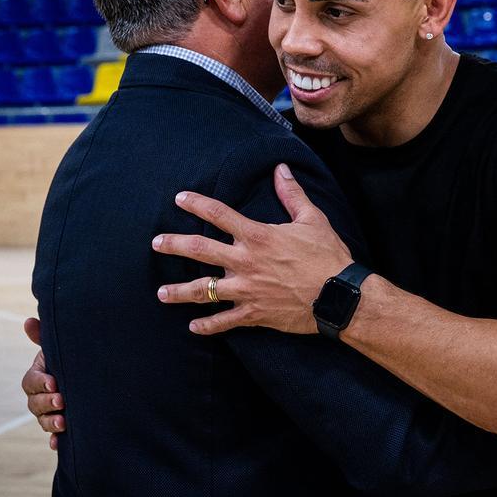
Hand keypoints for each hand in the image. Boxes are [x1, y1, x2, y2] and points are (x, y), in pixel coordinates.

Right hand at [22, 317, 64, 449]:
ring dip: (50, 423)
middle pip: (34, 404)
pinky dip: (55, 442)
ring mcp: (51, 412)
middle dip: (46, 403)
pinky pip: (54, 437)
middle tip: (61, 400)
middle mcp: (41, 396)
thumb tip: (28, 321)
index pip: (30, 382)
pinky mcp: (63, 426)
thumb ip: (45, 336)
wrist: (96, 377)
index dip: (39, 382)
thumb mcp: (62, 347)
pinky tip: (58, 444)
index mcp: (39, 376)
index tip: (54, 382)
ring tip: (64, 422)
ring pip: (43, 421)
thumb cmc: (75, 357)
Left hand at [152, 164, 351, 335]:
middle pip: (200, 250)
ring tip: (162, 294)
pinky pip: (224, 322)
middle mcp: (245, 262)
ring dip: (180, 292)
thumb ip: (292, 194)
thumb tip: (281, 169)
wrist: (339, 295)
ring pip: (203, 290)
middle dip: (174, 245)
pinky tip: (193, 327)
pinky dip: (208, 326)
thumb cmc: (327, 255)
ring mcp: (246, 290)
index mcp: (257, 236)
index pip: (219, 214)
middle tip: (156, 243)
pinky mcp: (254, 313)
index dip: (197, 203)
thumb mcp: (312, 219)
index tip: (179, 198)